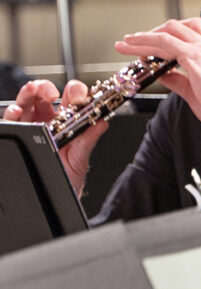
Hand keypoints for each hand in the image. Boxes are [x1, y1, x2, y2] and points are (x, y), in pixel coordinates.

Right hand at [2, 78, 105, 195]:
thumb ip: (89, 139)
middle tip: (52, 92)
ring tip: (34, 91)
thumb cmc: (68, 179)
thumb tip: (102, 122)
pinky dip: (13, 113)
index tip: (78, 95)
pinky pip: (11, 122)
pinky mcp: (19, 137)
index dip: (73, 93)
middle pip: (42, 97)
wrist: (58, 200)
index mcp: (66, 124)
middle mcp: (46, 123)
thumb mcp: (80, 159)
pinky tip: (19, 112)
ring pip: (24, 104)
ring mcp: (30, 129)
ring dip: (28, 94)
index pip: (68, 101)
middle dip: (45, 88)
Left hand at [114, 17, 200, 143]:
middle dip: (150, 32)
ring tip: (126, 44)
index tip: (149, 43)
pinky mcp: (193, 57)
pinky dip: (147, 44)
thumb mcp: (193, 91)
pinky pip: (164, 43)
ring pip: (165, 33)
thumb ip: (177, 81)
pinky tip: (135, 49)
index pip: (186, 32)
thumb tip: (163, 75)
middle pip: (174, 26)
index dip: (165, 34)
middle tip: (132, 41)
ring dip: (143, 37)